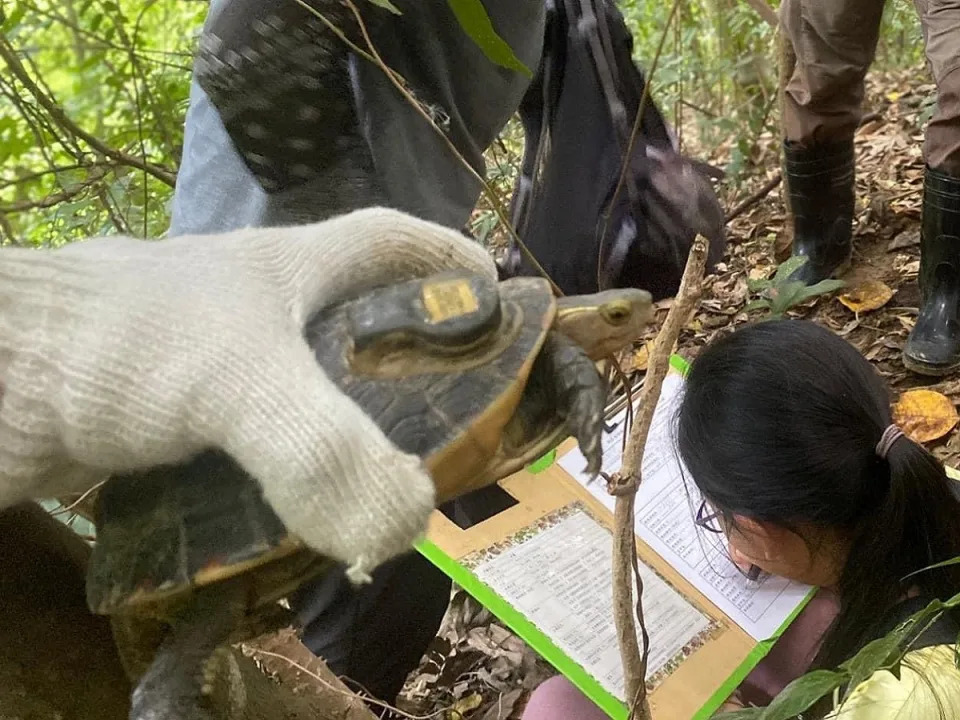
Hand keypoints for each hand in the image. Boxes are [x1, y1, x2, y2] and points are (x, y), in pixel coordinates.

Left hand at [0, 207, 495, 579]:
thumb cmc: (123, 341)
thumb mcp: (240, 380)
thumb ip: (324, 449)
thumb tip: (404, 528)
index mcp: (288, 270)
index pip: (388, 242)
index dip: (447, 258)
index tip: (496, 294)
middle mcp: (257, 314)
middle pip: (356, 331)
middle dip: (411, 374)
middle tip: (459, 432)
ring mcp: (214, 368)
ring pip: (305, 400)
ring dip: (349, 442)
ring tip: (393, 494)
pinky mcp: (178, 424)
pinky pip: (254, 454)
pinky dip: (287, 488)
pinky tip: (306, 528)